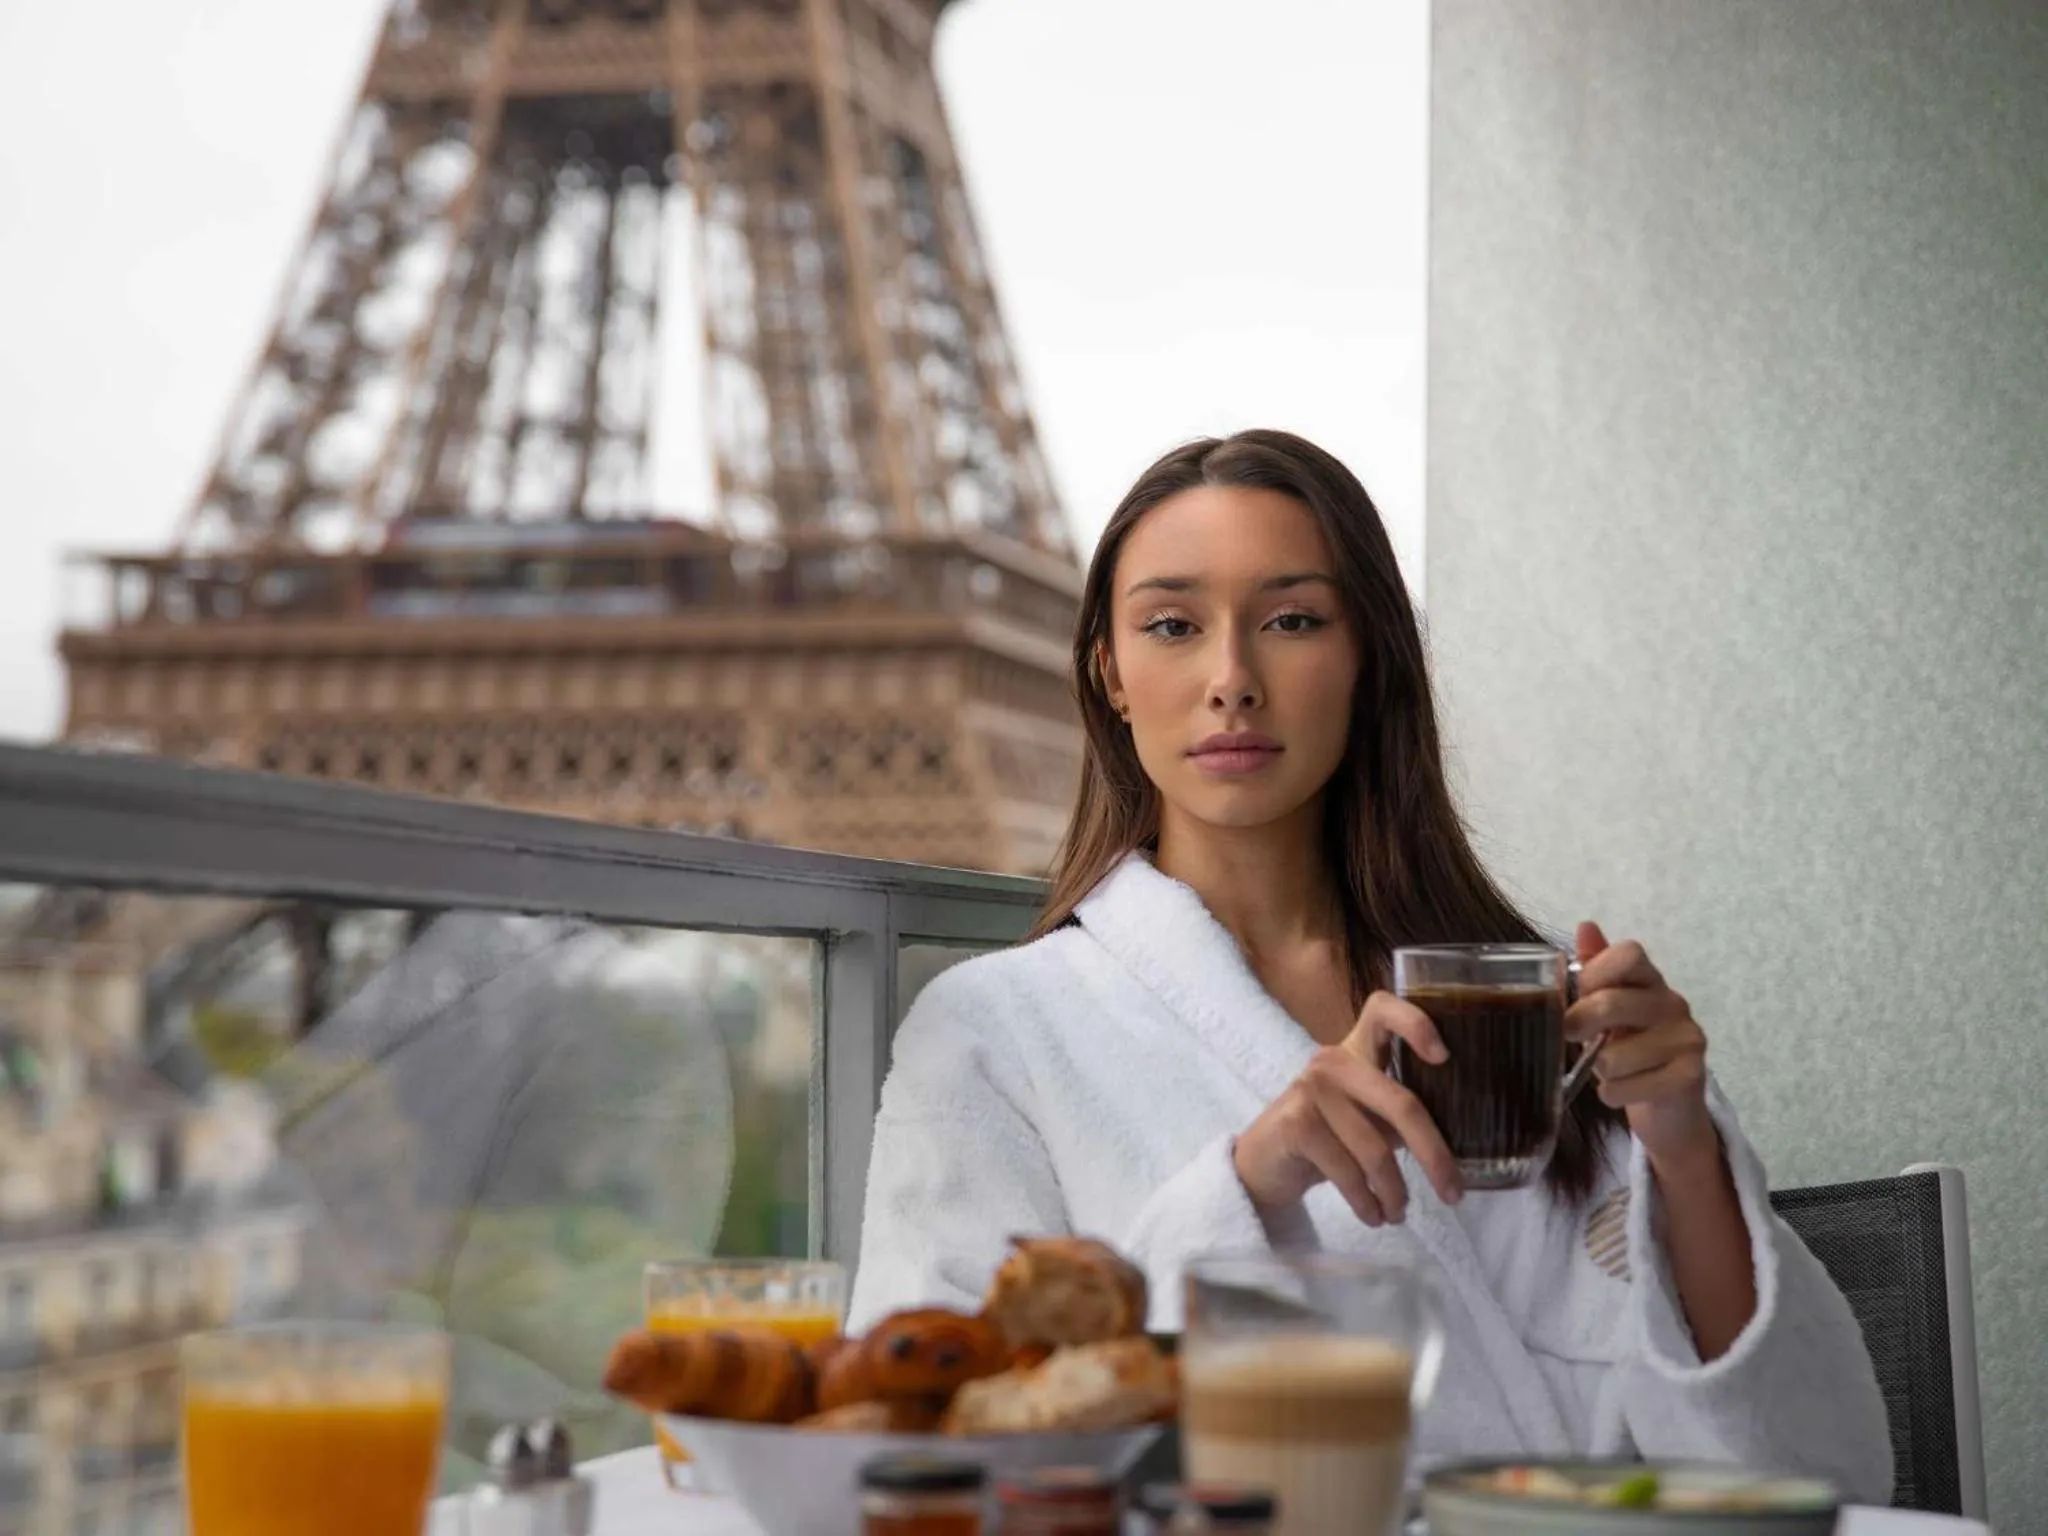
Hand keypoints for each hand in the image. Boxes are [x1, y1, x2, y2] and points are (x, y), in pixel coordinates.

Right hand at [1231, 993, 1464, 1225]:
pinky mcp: (1297, 1123)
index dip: (1416, 1024)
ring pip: (1377, 1149)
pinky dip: (1367, 1202)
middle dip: (1435, 1155)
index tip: (1444, 1058)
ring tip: (1398, 1213)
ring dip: (1395, 1192)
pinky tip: (1373, 1215)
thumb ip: (1398, 1116)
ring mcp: (1311, 1089)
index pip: (1382, 1009)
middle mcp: (1333, 1061)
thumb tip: (1456, 1145)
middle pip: (1402, 1103)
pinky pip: (1349, 1171)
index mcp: (1356, 1050)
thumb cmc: (1326, 1139)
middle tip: (1453, 1194)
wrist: (1262, 1164)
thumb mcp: (1365, 1119)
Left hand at [1570, 922, 1716, 1170]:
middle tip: (1571, 1035)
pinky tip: (1620, 1090)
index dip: (1594, 974)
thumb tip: (1586, 925)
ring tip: (1608, 1069)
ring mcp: (1687, 1039)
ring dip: (1598, 1069)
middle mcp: (1673, 1003)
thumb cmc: (1628, 1048)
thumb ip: (1596, 969)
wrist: (1669, 1106)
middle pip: (1613, 1003)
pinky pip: (1628, 1087)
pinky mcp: (1689, 1076)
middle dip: (1580, 1024)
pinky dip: (1612, 1094)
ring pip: (1614, 1056)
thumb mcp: (1607, 1007)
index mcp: (1649, 980)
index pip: (1628, 954)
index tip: (1577, 996)